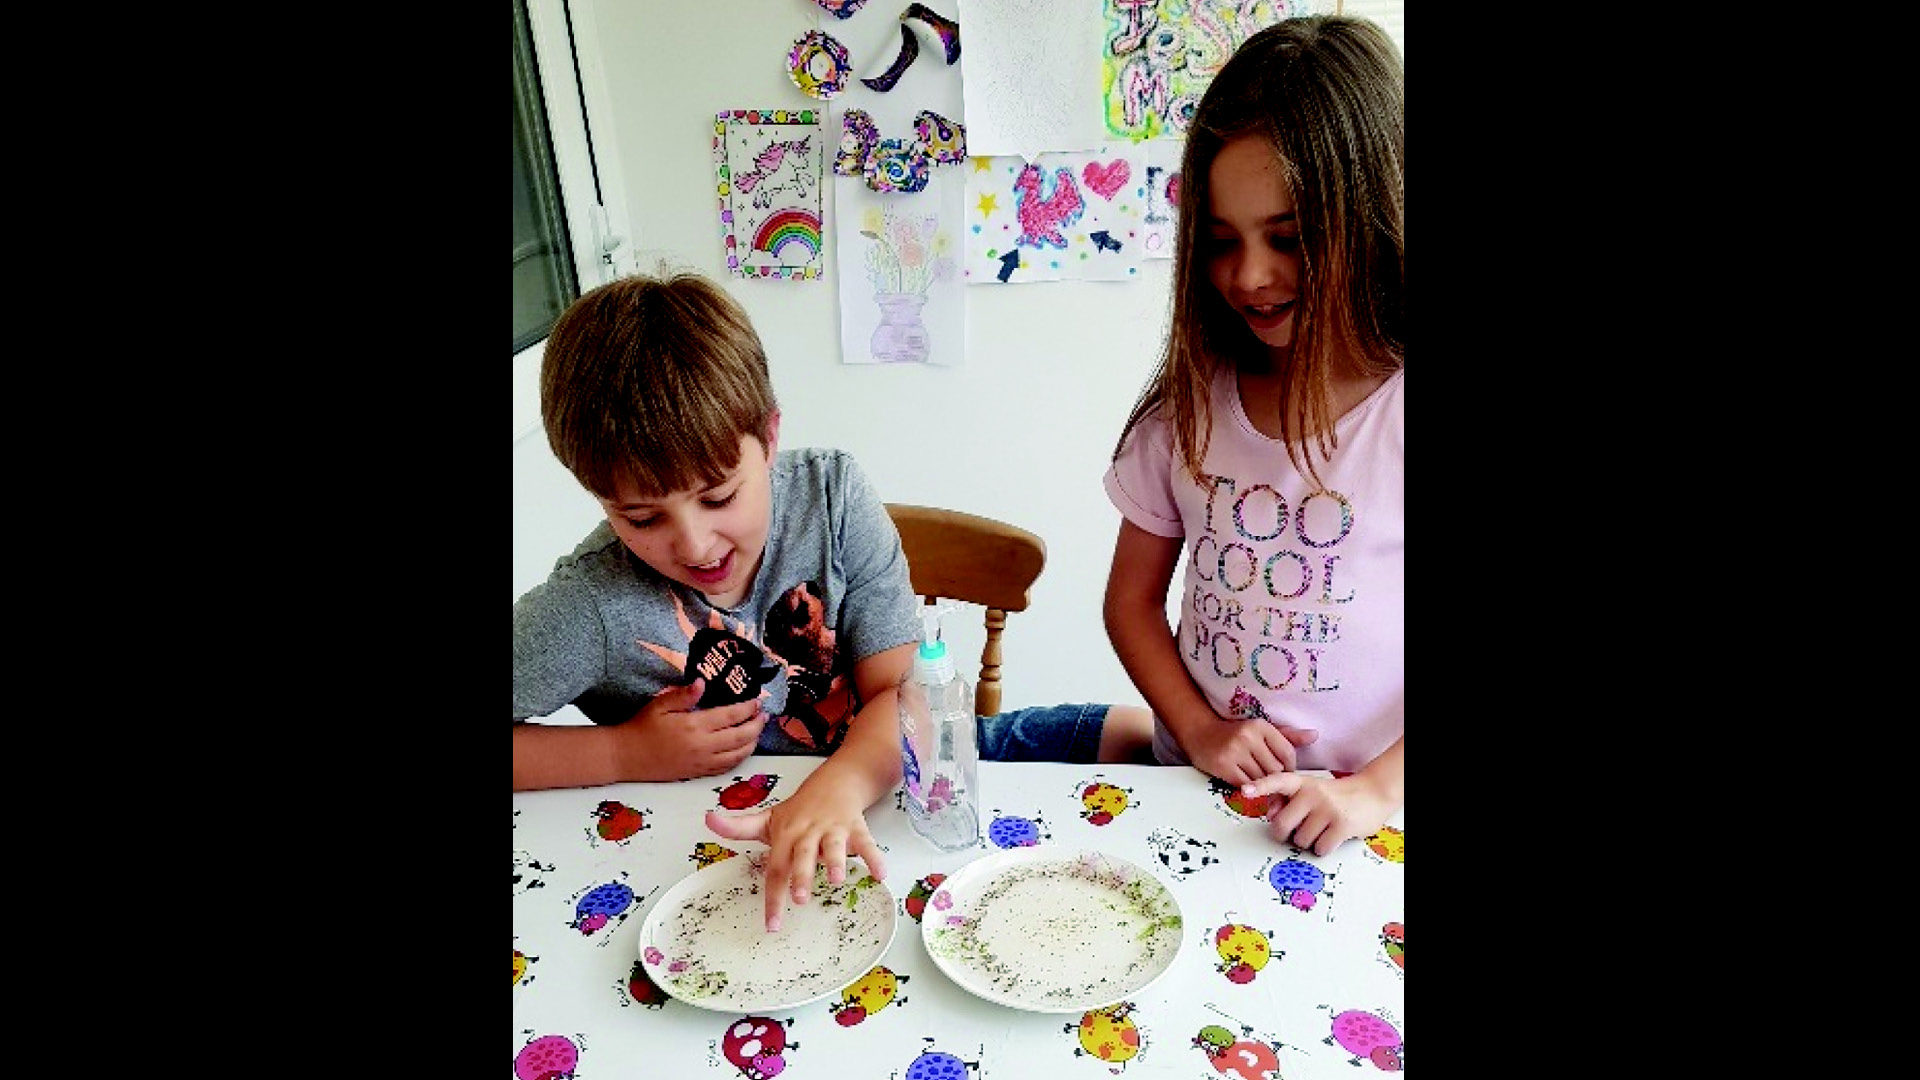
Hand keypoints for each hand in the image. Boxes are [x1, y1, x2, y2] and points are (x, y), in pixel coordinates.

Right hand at [623, 679, 766, 780]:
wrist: (626, 756)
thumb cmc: (641, 727)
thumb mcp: (659, 704)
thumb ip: (683, 694)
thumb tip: (703, 682)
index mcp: (694, 726)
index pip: (730, 716)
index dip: (748, 708)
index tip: (758, 701)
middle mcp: (702, 746)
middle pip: (740, 737)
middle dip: (756, 725)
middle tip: (764, 715)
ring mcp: (701, 762)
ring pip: (737, 755)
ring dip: (752, 743)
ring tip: (758, 731)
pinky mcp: (697, 773)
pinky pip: (725, 768)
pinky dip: (739, 759)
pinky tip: (743, 750)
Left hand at [704, 768, 886, 932]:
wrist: (837, 781)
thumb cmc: (799, 809)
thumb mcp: (768, 818)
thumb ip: (739, 826)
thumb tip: (707, 819)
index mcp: (786, 834)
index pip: (775, 868)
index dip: (772, 896)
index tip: (772, 925)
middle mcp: (808, 831)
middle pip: (802, 856)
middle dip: (802, 876)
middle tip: (800, 900)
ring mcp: (833, 829)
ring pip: (833, 846)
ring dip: (835, 862)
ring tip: (835, 880)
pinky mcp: (856, 826)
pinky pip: (866, 842)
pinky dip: (874, 857)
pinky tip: (880, 874)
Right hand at [1182, 720, 1317, 786]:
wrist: (1200, 733)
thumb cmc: (1234, 733)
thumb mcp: (1261, 730)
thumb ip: (1288, 736)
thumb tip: (1315, 735)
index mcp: (1261, 726)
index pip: (1287, 753)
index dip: (1289, 767)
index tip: (1284, 771)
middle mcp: (1248, 737)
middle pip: (1275, 768)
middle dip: (1275, 777)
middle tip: (1272, 781)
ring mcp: (1235, 752)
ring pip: (1261, 779)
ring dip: (1262, 785)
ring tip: (1259, 782)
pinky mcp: (1223, 766)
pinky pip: (1246, 785)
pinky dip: (1250, 788)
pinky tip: (1247, 784)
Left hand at [1241, 771, 1396, 855]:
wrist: (1373, 793)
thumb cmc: (1336, 796)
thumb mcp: (1311, 790)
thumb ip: (1288, 799)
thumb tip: (1271, 814)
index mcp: (1302, 783)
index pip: (1277, 781)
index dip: (1260, 786)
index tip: (1245, 791)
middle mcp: (1313, 793)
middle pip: (1281, 825)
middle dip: (1284, 835)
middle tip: (1295, 832)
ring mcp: (1327, 809)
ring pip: (1300, 840)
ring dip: (1308, 842)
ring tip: (1321, 829)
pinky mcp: (1342, 825)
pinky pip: (1319, 849)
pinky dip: (1323, 848)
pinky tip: (1331, 836)